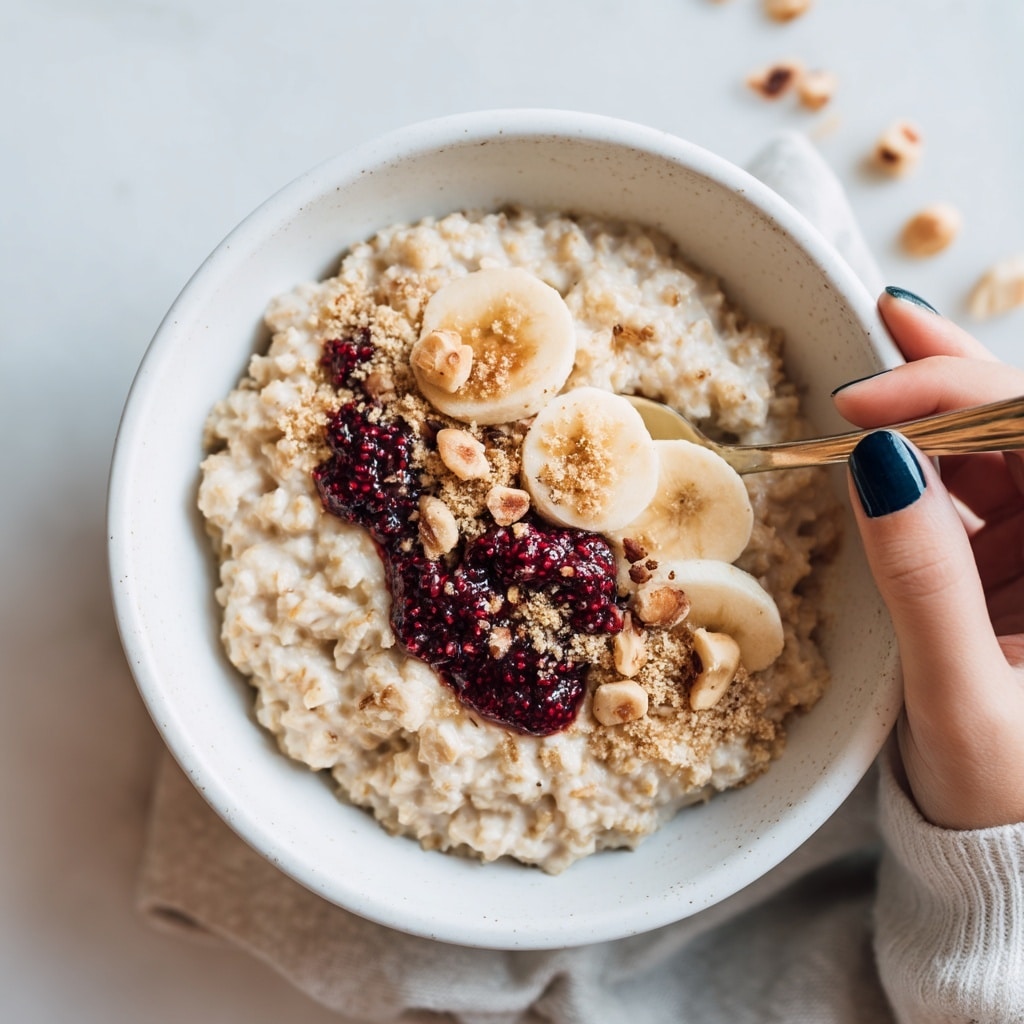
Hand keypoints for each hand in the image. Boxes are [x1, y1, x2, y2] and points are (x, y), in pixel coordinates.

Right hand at [832, 287, 1023, 829]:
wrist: (1004, 849)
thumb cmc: (1002, 791)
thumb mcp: (959, 689)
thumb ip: (923, 577)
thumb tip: (877, 462)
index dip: (963, 402)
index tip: (869, 408)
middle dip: (958, 376)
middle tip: (890, 319)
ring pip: (998, 453)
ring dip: (936, 410)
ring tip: (878, 367)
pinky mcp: (1011, 570)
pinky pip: (968, 495)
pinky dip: (920, 464)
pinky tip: (883, 441)